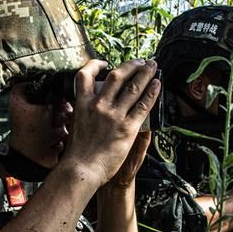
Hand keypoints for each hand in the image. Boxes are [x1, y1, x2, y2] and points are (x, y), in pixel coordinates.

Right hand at [60, 59, 159, 186]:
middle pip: (117, 76)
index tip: (105, 63)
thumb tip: (91, 102)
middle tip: (140, 61)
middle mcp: (98, 105)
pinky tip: (157, 85)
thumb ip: (85, 111)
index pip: (85, 75)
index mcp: (82, 104)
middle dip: (131, 65)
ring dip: (145, 74)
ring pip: (133, 87)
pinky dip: (151, 93)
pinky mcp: (127, 128)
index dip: (95, 65)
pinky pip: (143, 106)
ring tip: (153, 66)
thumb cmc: (77, 152)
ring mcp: (113, 116)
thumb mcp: (76, 124)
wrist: (81, 170)